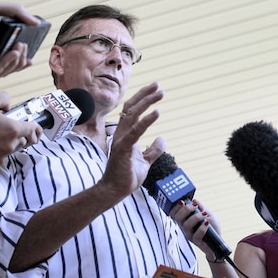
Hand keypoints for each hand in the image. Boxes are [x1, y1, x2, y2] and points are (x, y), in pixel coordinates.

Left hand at [0, 0, 40, 79]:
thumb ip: (18, 12)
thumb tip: (36, 22)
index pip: (5, 57)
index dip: (19, 60)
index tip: (30, 58)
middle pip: (5, 68)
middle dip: (19, 63)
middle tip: (25, 50)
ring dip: (14, 65)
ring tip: (20, 51)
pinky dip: (3, 66)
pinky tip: (11, 55)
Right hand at [0, 92, 43, 169]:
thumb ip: (3, 98)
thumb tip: (8, 105)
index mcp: (12, 129)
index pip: (34, 130)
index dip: (37, 128)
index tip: (37, 128)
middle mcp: (9, 145)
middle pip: (23, 141)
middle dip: (19, 135)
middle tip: (7, 129)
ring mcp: (0, 158)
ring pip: (9, 150)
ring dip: (5, 144)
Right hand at [100, 82, 165, 198]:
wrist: (115, 191)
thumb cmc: (126, 176)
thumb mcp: (145, 162)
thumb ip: (154, 150)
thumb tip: (163, 139)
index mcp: (125, 135)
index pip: (132, 111)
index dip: (143, 98)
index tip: (155, 90)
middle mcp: (121, 134)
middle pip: (132, 108)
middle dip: (145, 95)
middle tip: (159, 86)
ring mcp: (121, 140)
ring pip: (133, 115)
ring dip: (147, 102)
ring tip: (160, 93)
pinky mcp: (123, 148)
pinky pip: (136, 131)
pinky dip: (146, 121)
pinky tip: (156, 112)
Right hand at [169, 200, 222, 258]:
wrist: (218, 241)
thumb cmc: (212, 227)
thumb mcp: (208, 214)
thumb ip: (201, 207)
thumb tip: (194, 200)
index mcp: (185, 220)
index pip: (174, 214)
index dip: (175, 207)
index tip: (182, 201)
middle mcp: (185, 227)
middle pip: (178, 218)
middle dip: (185, 209)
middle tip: (194, 205)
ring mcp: (190, 235)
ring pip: (186, 226)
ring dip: (196, 217)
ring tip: (204, 214)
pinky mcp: (197, 242)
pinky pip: (196, 235)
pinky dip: (202, 228)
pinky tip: (207, 223)